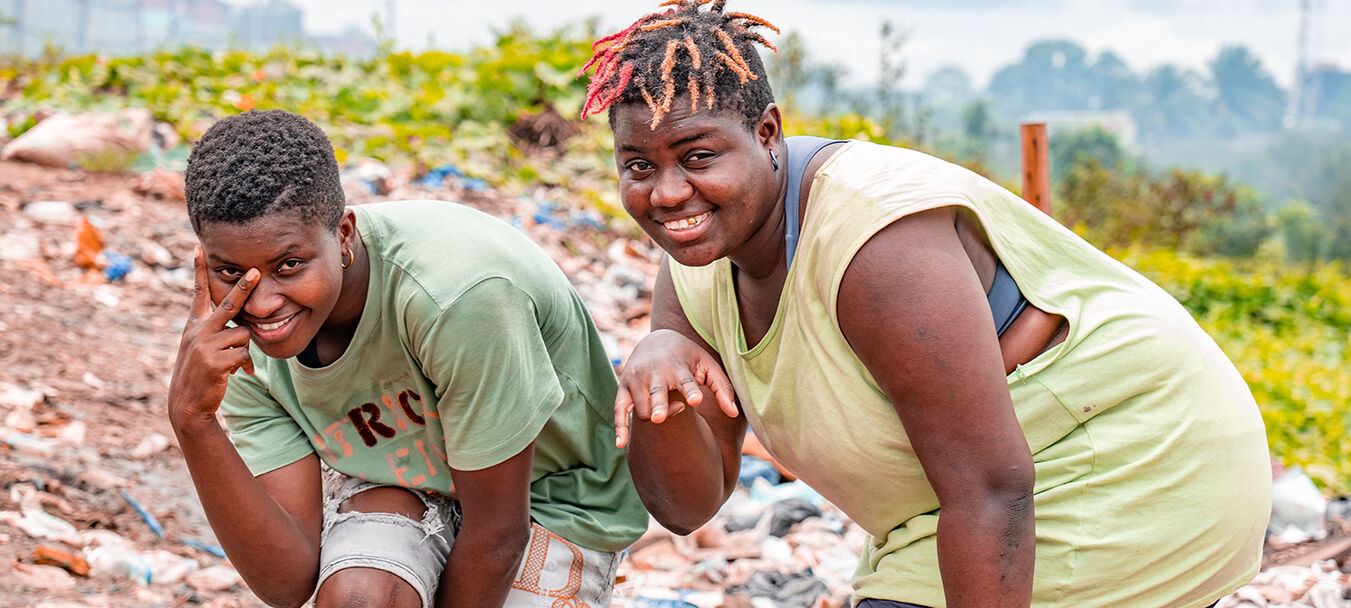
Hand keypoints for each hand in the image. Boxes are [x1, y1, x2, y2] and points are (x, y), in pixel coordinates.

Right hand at [167, 248, 258, 425]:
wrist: (187, 403)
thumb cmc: (200, 373)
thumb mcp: (202, 348)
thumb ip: (218, 333)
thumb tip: (246, 329)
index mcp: (194, 324)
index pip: (198, 292)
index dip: (199, 270)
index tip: (200, 247)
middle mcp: (198, 331)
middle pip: (228, 304)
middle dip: (244, 287)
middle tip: (256, 270)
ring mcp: (205, 345)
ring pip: (243, 336)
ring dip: (244, 350)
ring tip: (232, 363)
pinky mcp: (215, 361)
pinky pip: (244, 355)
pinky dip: (244, 365)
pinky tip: (236, 374)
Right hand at [614, 329, 738, 447]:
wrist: (657, 340)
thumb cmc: (688, 358)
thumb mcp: (708, 367)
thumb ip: (723, 389)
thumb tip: (734, 413)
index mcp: (679, 367)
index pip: (685, 381)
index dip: (690, 390)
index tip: (696, 400)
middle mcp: (656, 373)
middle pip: (657, 394)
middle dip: (659, 405)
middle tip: (661, 418)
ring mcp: (637, 380)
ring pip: (643, 409)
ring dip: (653, 416)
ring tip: (667, 412)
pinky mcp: (624, 388)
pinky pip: (619, 410)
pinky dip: (620, 427)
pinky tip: (621, 444)